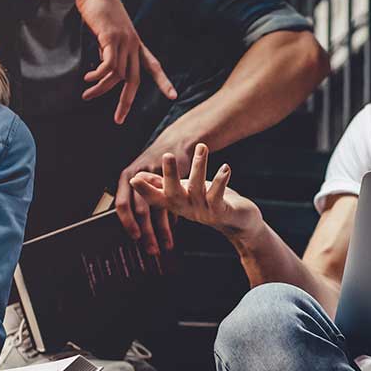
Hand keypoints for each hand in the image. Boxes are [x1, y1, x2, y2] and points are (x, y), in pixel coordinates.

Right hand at [72, 0, 176, 123]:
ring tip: (87, 95)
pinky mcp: (111, 38)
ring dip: (100, 88)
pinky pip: (108, 66)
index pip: (154, 65)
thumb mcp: (108, 33)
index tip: (173, 96)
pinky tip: (88, 78)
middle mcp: (133, 43)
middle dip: (126, 102)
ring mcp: (124, 40)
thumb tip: (107, 67)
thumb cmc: (99, 9)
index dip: (163, 81)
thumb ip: (110, 49)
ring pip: (117, 75)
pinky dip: (98, 76)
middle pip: (135, 80)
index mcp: (136, 43)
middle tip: (119, 119)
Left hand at [114, 133, 196, 253]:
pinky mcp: (171, 176)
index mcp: (126, 180)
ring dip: (162, 230)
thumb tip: (135, 230)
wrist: (175, 146)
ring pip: (157, 208)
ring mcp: (154, 175)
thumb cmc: (156, 170)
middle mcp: (137, 176)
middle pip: (140, 209)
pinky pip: (170, 202)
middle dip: (146, 232)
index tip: (135, 238)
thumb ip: (139, 203)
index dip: (127, 223)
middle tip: (151, 249)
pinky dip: (173, 219)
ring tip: (166, 245)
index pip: (122, 205)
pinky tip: (175, 230)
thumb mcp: (144, 184)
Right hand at [129, 144, 262, 239]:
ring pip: (197, 189)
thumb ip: (161, 185)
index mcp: (176, 204)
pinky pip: (217, 195)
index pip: (155, 199)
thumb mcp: (182, 193)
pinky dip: (220, 180)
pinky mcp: (220, 212)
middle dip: (169, 174)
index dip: (143, 191)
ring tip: (201, 147)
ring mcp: (203, 212)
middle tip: (166, 155)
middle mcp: (186, 210)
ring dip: (199, 166)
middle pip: (173, 194)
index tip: (133, 179)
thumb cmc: (208, 203)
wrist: (238, 223)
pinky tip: (225, 167)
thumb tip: (134, 178)